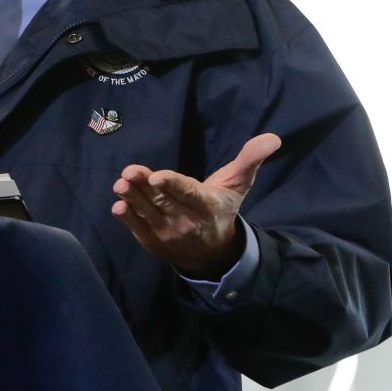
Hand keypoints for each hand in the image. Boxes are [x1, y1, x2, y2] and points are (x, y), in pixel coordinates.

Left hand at [111, 133, 280, 278]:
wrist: (214, 252)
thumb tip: (273, 138)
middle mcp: (187, 222)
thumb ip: (250, 160)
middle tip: (128, 172)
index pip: (188, 194)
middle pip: (163, 201)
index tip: (157, 176)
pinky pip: (138, 229)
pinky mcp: (153, 242)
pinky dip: (128, 218)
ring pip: (148, 213)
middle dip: (145, 187)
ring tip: (120, 184)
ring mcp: (169, 234)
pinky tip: (119, 205)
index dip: (172, 185)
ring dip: (133, 198)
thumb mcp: (238, 184)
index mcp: (208, 206)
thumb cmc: (222, 207)